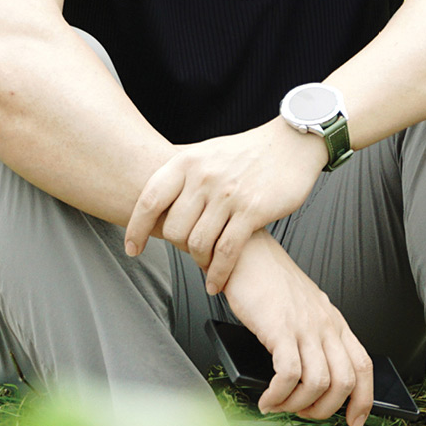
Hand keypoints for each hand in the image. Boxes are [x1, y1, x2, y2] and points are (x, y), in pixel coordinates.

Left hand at [123, 118, 329, 295]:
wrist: (292, 143)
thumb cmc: (249, 151)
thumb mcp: (206, 153)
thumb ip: (181, 173)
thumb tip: (153, 195)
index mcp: (187, 162)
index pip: (149, 200)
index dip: (136, 229)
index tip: (132, 249)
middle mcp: (204, 177)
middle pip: (173, 228)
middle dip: (177, 247)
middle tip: (188, 251)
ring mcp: (228, 195)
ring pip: (197, 243)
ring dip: (199, 262)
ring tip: (205, 266)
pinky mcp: (252, 211)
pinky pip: (226, 252)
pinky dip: (217, 273)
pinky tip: (216, 282)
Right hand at [220, 235, 372, 425]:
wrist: (247, 253)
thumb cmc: (269, 283)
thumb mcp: (303, 311)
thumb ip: (311, 339)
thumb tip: (306, 382)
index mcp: (335, 323)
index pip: (363, 366)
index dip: (364, 399)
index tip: (355, 422)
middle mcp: (326, 326)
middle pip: (344, 382)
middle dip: (325, 410)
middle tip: (301, 414)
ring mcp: (305, 327)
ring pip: (318, 383)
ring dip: (297, 405)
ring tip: (278, 406)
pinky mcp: (279, 328)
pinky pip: (288, 374)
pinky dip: (278, 395)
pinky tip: (266, 398)